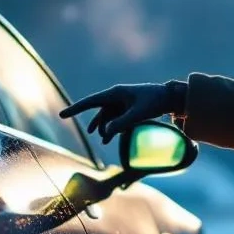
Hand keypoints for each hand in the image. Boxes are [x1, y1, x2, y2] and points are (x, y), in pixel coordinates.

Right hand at [59, 80, 186, 142]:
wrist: (170, 98)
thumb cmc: (155, 102)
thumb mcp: (138, 114)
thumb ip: (122, 123)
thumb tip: (106, 133)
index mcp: (115, 93)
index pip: (90, 102)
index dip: (76, 109)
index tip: (62, 114)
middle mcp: (116, 97)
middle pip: (99, 111)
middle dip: (96, 123)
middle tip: (92, 134)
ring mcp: (121, 103)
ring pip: (107, 117)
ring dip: (105, 128)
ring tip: (104, 140)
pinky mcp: (127, 108)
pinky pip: (115, 119)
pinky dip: (112, 128)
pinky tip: (110, 137)